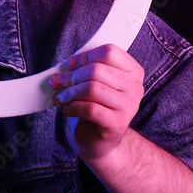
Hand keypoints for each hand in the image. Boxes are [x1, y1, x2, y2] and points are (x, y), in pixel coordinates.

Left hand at [50, 43, 144, 163]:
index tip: (71, 64)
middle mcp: (135, 88)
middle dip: (71, 76)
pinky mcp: (117, 124)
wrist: (100, 140)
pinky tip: (67, 109)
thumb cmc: (96, 107)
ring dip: (69, 92)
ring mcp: (129, 107)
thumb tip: (69, 63)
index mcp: (133, 72)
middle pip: (97, 70)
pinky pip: (90, 108)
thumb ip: (86, 68)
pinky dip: (73, 107)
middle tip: (57, 82)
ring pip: (92, 88)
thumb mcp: (94, 83)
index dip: (86, 56)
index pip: (109, 52)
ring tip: (60, 97)